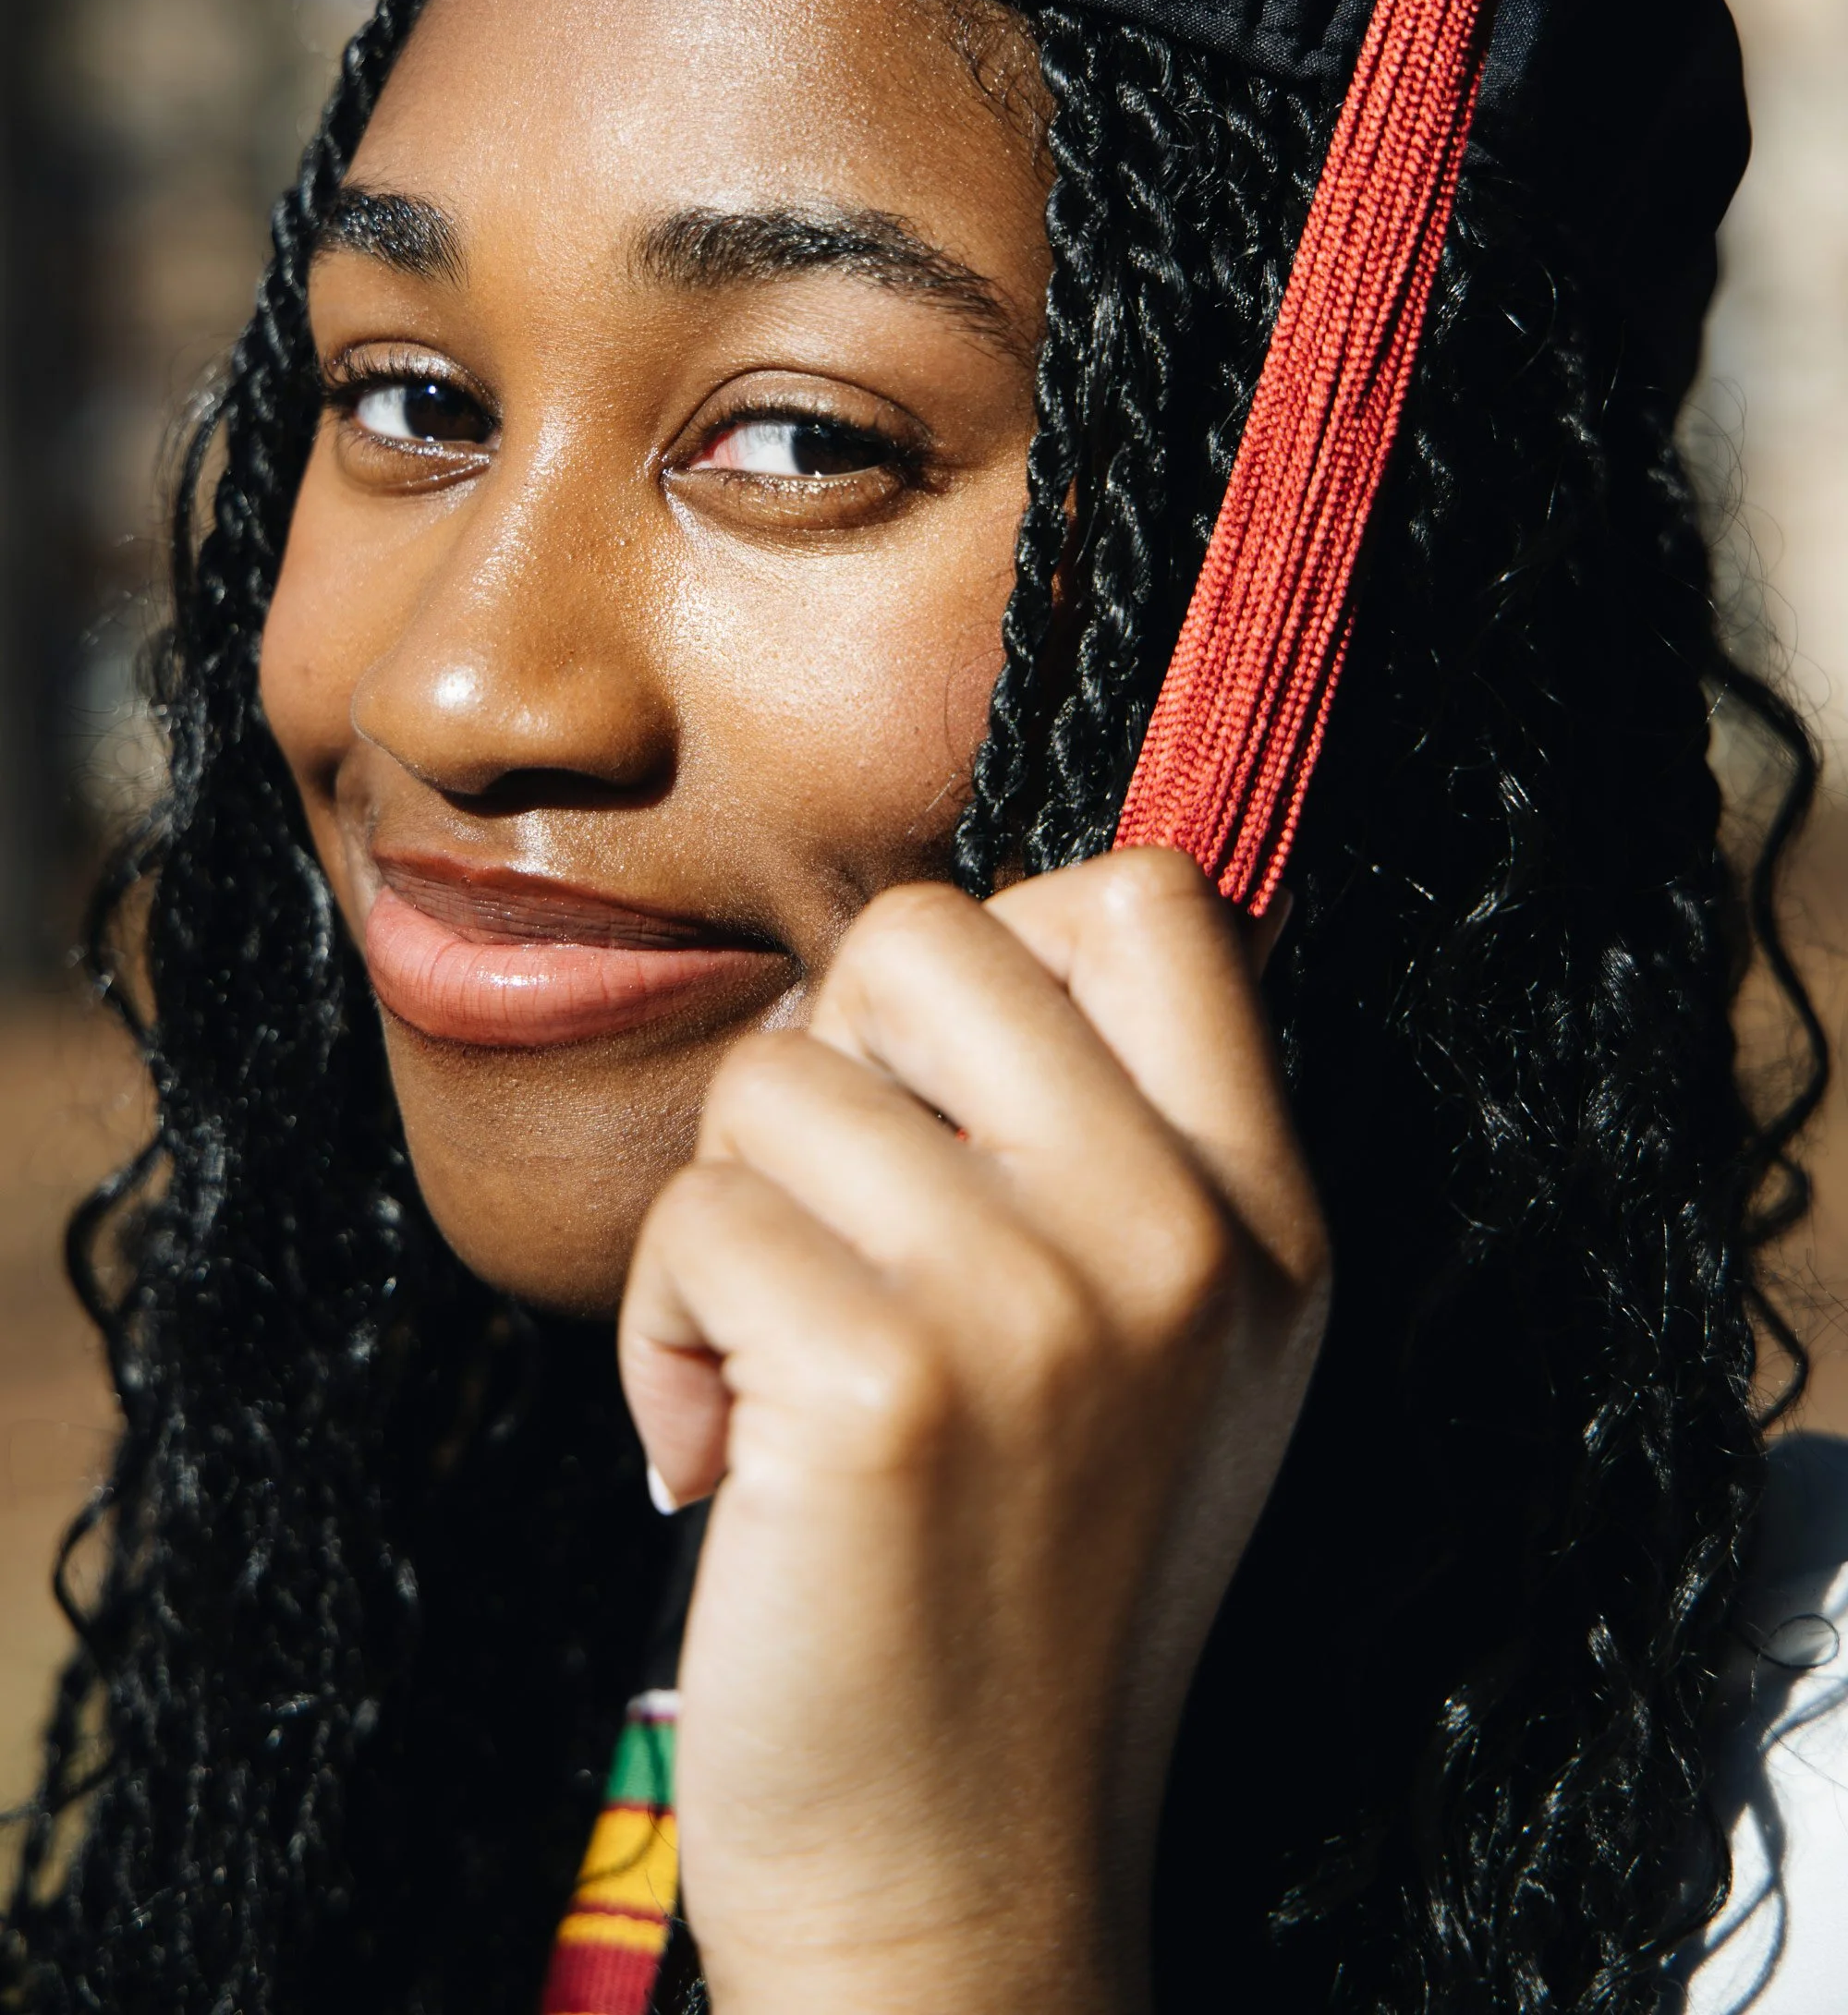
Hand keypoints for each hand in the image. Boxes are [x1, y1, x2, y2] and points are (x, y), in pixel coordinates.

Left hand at [618, 847, 1328, 2014]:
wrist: (967, 1894)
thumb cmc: (1015, 1596)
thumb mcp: (1166, 1360)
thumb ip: (1111, 1146)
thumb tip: (965, 944)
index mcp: (1260, 1216)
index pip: (1156, 898)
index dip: (1010, 951)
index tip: (946, 1104)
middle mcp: (1179, 1239)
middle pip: (927, 934)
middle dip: (830, 1064)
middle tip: (839, 1232)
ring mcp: (1042, 1305)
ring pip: (776, 1076)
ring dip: (729, 1218)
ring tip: (782, 1370)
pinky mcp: (883, 1382)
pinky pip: (693, 1218)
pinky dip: (662, 1331)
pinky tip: (723, 1453)